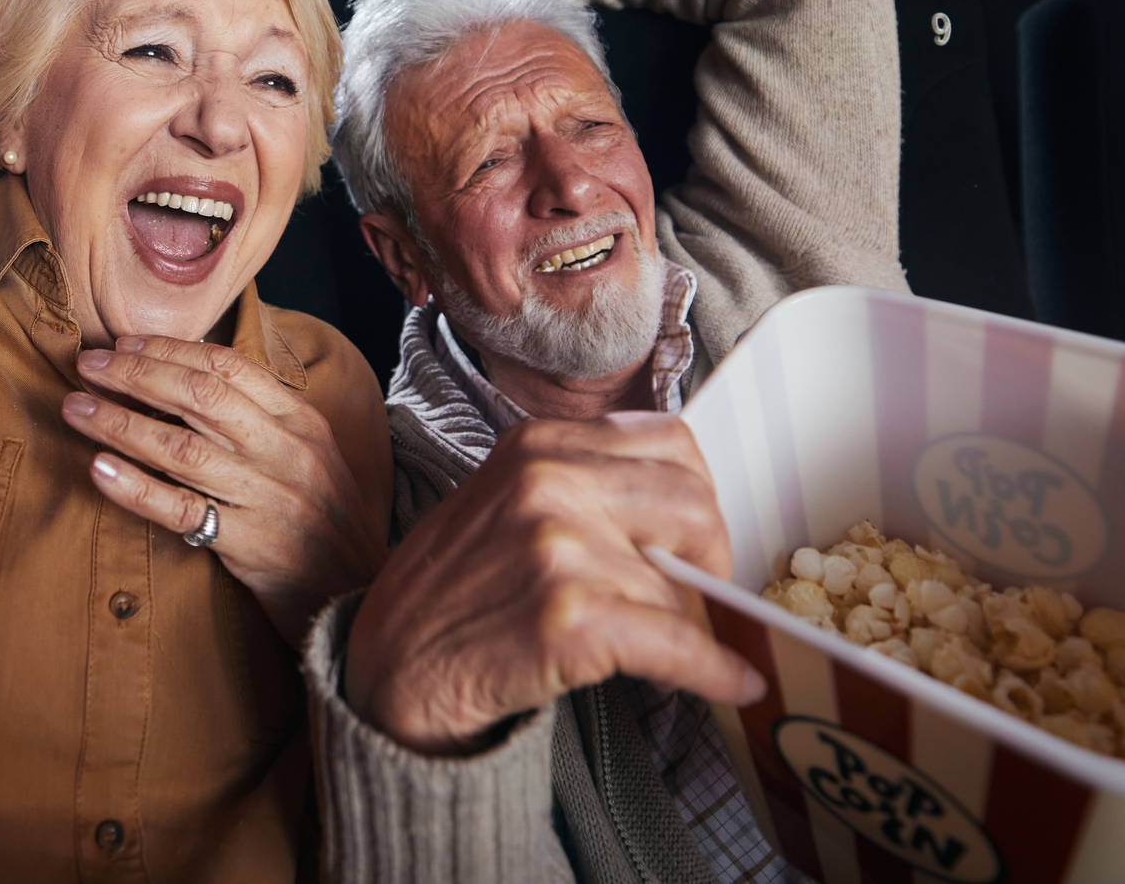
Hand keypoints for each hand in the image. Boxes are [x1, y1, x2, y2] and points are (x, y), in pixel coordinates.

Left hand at [62, 335, 386, 646]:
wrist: (356, 591)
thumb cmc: (321, 519)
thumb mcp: (308, 456)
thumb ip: (262, 419)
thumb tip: (191, 379)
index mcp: (301, 422)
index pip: (227, 368)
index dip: (169, 350)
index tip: (123, 344)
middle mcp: (286, 452)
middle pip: (199, 399)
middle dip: (136, 374)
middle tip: (88, 364)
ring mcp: (268, 497)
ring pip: (181, 449)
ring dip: (120, 423)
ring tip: (76, 407)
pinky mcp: (250, 544)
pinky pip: (181, 510)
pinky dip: (135, 488)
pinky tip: (99, 469)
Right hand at [344, 413, 764, 755]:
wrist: (392, 667)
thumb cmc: (454, 591)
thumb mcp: (506, 500)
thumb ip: (582, 483)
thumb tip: (689, 504)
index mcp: (537, 444)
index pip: (670, 441)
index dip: (696, 494)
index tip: (689, 535)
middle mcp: (548, 482)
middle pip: (694, 502)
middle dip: (710, 555)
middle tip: (695, 591)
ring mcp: (559, 548)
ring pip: (680, 585)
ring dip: (684, 625)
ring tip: (661, 645)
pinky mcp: (570, 618)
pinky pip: (679, 644)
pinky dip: (714, 672)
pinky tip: (732, 684)